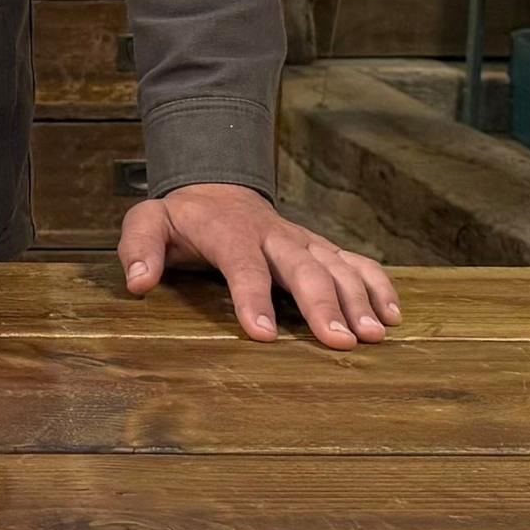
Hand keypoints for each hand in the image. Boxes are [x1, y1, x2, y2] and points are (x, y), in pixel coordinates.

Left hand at [120, 182, 398, 346]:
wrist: (217, 186)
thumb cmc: (182, 218)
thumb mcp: (148, 222)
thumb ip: (138, 247)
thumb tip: (137, 282)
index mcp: (229, 232)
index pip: (243, 265)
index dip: (253, 298)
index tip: (262, 334)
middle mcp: (274, 235)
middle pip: (303, 268)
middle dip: (323, 305)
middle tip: (341, 342)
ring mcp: (302, 240)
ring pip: (337, 266)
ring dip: (358, 299)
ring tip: (373, 336)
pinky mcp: (320, 247)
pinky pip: (356, 262)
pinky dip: (377, 285)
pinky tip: (392, 316)